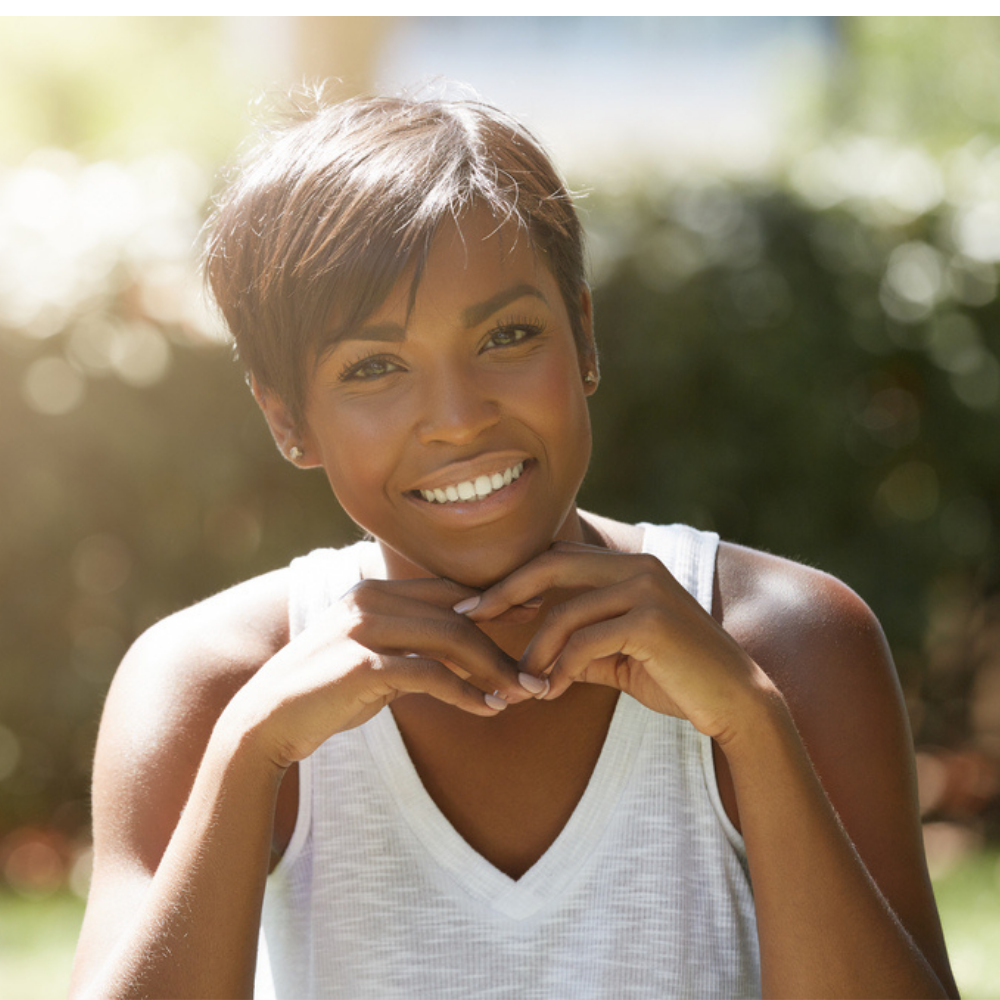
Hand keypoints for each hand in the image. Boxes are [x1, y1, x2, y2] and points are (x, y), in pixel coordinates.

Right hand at [225, 577, 536, 769]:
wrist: (267, 722)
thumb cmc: (327, 693)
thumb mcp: (377, 661)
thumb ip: (416, 647)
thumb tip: (469, 654)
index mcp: (375, 592)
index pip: (450, 591)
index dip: (495, 604)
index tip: (533, 620)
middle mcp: (370, 600)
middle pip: (458, 613)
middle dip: (504, 643)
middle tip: (538, 672)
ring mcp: (364, 628)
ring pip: (452, 638)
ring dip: (494, 669)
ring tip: (522, 694)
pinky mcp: (362, 664)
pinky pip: (429, 674)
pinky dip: (465, 692)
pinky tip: (486, 709)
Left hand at [457, 541, 773, 742]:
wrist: (735, 702)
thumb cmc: (674, 677)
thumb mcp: (616, 655)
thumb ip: (577, 644)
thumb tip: (530, 653)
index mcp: (628, 566)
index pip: (556, 557)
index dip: (512, 577)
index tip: (475, 603)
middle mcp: (637, 566)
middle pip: (549, 565)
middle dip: (502, 591)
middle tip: (469, 618)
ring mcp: (646, 589)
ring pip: (563, 611)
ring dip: (534, 651)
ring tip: (522, 683)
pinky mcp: (651, 620)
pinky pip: (585, 640)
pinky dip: (561, 668)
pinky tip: (552, 691)